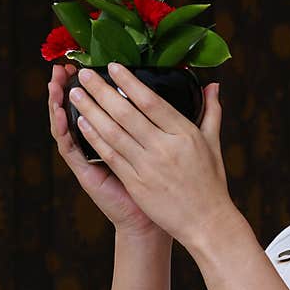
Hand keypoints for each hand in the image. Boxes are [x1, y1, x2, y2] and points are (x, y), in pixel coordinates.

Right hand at [47, 64, 166, 238]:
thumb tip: (210, 86)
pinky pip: (70, 148)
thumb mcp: (172, 145)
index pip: (103, 103)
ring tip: (55, 83)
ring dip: (59, 103)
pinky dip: (64, 131)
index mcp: (119, 134)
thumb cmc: (163, 183)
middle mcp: (101, 142)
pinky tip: (61, 115)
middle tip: (64, 65)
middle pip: (81, 108)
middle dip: (72, 86)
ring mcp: (90, 156)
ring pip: (69, 124)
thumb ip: (180, 118)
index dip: (97, 83)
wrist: (151, 219)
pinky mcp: (86, 171)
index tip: (92, 61)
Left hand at [68, 62, 234, 249]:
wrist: (207, 222)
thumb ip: (211, 112)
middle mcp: (165, 147)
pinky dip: (95, 137)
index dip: (130, 82)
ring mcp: (149, 166)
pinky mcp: (137, 183)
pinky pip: (111, 155)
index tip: (113, 67)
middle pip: (127, 113)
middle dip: (102, 91)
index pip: (152, 101)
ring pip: (113, 132)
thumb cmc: (211, 182)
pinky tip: (81, 123)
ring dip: (91, 110)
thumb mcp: (214, 143)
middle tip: (85, 74)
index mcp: (185, 134)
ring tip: (76, 93)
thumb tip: (212, 86)